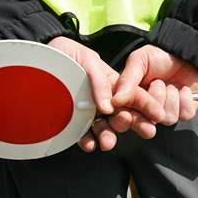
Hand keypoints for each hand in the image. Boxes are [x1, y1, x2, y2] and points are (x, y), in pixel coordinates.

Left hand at [47, 37, 163, 151]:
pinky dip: (88, 141)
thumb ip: (100, 81)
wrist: (39, 58)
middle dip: (136, 124)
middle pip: (124, 114)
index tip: (159, 116)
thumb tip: (108, 107)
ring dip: (110, 136)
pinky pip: (83, 134)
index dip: (148, 105)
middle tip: (147, 130)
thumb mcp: (87, 59)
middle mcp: (103, 100)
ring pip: (105, 127)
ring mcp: (89, 111)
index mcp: (112, 84)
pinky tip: (90, 144)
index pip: (134, 95)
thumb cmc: (65, 54)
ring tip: (108, 142)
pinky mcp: (72, 120)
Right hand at [113, 45, 197, 124]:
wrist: (184, 52)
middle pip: (145, 124)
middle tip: (157, 87)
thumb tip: (115, 101)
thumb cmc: (158, 56)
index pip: (123, 117)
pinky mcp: (184, 112)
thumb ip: (127, 80)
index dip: (124, 118)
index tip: (126, 115)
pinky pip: (185, 115)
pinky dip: (185, 100)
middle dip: (150, 109)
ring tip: (168, 84)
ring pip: (166, 119)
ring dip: (169, 97)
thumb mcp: (138, 61)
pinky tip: (183, 89)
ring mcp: (166, 112)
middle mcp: (147, 111)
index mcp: (131, 100)